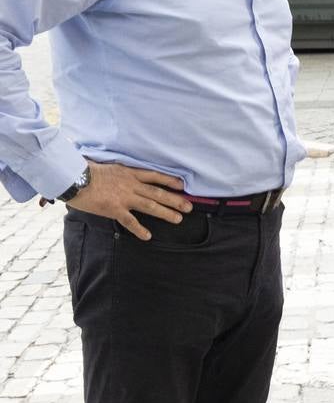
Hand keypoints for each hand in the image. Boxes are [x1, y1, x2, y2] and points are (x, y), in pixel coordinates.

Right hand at [65, 161, 191, 240]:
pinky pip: (130, 221)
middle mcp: (131, 185)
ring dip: (166, 213)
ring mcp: (124, 197)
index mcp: (129, 173)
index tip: (183, 185)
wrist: (74, 178)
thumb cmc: (87, 171)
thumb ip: (120, 173)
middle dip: (175, 200)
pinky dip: (140, 229)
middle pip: (158, 193)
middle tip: (189, 206)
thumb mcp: (109, 167)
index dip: (170, 181)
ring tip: (178, 219)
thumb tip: (123, 175)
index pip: (155, 176)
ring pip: (150, 206)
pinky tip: (148, 236)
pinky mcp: (114, 209)